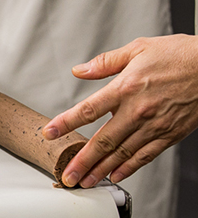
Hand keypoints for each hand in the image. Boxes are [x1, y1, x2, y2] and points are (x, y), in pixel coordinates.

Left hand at [42, 34, 197, 187]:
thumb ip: (105, 62)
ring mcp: (155, 125)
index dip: (66, 123)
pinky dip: (130, 167)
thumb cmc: (179, 55)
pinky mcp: (170, 134)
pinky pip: (146, 155)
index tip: (49, 133)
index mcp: (126, 87)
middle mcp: (138, 110)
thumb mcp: (137, 49)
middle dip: (82, 160)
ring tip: (86, 181)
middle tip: (67, 175)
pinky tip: (116, 175)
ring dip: (101, 169)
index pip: (88, 110)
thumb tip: (80, 70)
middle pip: (103, 140)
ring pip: (122, 153)